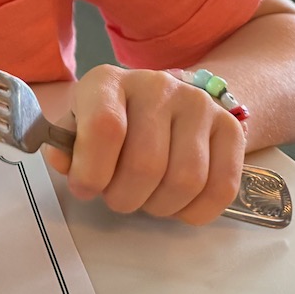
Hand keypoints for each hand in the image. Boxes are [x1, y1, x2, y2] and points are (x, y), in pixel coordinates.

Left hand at [45, 63, 244, 224]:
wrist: (171, 101)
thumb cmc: (116, 119)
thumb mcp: (80, 123)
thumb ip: (67, 145)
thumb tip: (63, 163)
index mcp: (109, 82)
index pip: (105, 127)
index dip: (93, 170)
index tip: (85, 189)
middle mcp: (158, 86)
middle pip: (147, 164)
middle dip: (125, 197)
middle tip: (118, 197)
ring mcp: (199, 105)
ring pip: (185, 181)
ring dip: (159, 207)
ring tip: (146, 198)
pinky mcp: (231, 129)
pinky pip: (220, 188)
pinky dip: (194, 211)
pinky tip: (176, 203)